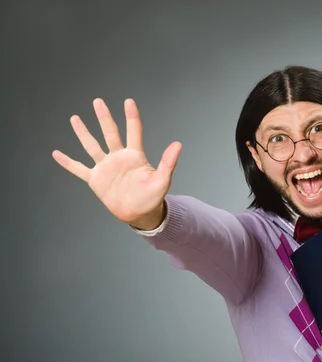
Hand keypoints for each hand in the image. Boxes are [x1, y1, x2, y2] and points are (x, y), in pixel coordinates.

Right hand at [52, 98, 181, 229]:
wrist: (140, 213)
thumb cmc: (152, 197)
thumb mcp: (162, 179)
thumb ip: (168, 162)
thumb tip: (178, 144)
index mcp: (135, 156)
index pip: (133, 131)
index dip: (131, 116)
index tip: (128, 101)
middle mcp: (119, 157)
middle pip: (110, 133)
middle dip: (104, 117)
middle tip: (98, 101)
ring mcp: (106, 167)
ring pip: (92, 146)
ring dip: (83, 133)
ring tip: (75, 118)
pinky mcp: (96, 179)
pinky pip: (79, 169)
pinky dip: (67, 162)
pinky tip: (56, 153)